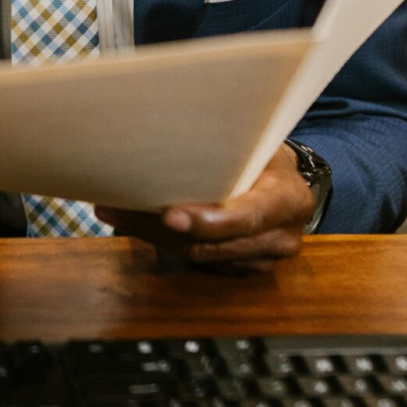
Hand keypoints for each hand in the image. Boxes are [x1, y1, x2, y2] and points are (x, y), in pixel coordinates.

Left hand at [95, 145, 314, 274]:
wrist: (282, 179)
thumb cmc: (263, 153)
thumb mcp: (254, 143)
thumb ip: (225, 151)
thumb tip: (165, 137)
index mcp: (289, 200)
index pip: (249, 217)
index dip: (208, 222)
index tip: (171, 217)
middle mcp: (281, 236)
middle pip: (212, 244)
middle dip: (160, 229)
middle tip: (120, 208)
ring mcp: (262, 259)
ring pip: (196, 256)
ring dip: (152, 236)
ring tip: (116, 211)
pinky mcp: (240, 268)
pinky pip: (195, 262)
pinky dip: (162, 242)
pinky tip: (132, 222)